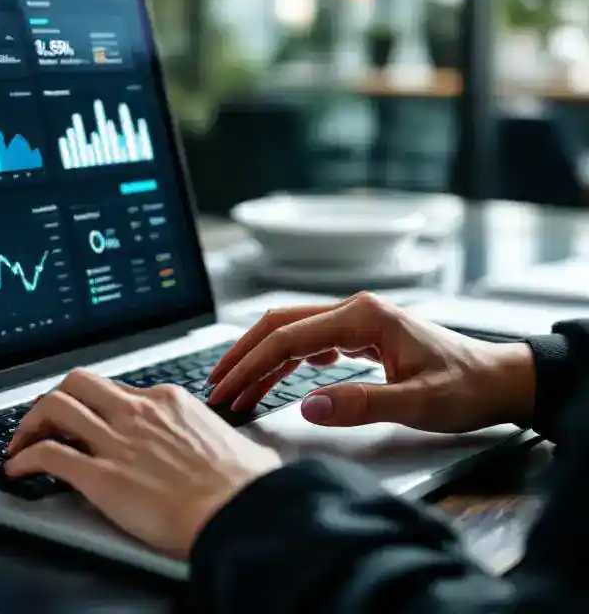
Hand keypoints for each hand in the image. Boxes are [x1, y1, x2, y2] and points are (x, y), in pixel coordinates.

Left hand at [6, 370, 280, 557]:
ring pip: (54, 407)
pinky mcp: (101, 476)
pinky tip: (17, 469)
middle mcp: (137, 412)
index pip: (115, 389)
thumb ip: (217, 439)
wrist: (241, 512)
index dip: (93, 404)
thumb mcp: (236, 444)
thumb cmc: (246, 487)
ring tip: (21, 441)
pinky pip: (48, 455)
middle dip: (53, 399)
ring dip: (30, 423)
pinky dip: (24, 458)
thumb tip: (236, 451)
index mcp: (168, 400)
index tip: (86, 419)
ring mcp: (116, 441)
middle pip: (77, 383)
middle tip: (44, 420)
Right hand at [207, 292, 535, 432]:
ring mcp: (356, 321)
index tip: (226, 389)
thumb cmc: (467, 387)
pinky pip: (309, 343)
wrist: (501, 380)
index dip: (250, 364)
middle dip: (243, 356)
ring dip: (260, 360)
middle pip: (279, 325)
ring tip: (236, 389)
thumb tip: (306, 406)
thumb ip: (360, 404)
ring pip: (291, 333)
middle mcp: (354, 310)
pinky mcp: (360, 335)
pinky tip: (276, 379)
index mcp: (362, 317)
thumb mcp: (417, 403)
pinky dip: (284, 362)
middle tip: (216, 387)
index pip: (288, 337)